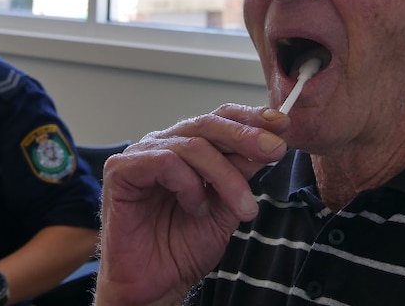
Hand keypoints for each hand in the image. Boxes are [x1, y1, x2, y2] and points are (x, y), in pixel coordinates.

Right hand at [93, 104, 288, 305]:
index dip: (250, 118)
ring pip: (193, 145)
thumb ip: (242, 174)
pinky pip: (164, 161)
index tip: (283, 126)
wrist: (155, 286)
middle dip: (246, 136)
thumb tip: (270, 143)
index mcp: (187, 149)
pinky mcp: (121, 170)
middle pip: (208, 124)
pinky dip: (188, 184)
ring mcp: (141, 154)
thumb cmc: (183, 248)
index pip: (219, 119)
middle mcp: (164, 145)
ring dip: (226, 176)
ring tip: (243, 209)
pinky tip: (195, 208)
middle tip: (276, 150)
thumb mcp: (227, 207)